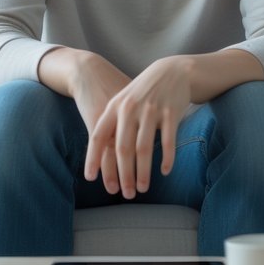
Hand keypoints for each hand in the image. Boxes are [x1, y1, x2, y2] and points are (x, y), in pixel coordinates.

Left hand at [82, 56, 193, 198]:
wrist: (172, 71)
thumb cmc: (143, 92)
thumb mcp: (123, 101)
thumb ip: (112, 123)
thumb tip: (99, 155)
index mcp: (115, 107)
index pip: (98, 137)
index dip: (93, 158)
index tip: (91, 179)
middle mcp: (131, 108)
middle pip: (123, 149)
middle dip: (123, 175)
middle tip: (125, 193)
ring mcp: (152, 110)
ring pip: (145, 148)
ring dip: (143, 172)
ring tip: (143, 188)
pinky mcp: (171, 112)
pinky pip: (168, 141)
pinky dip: (167, 158)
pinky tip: (165, 171)